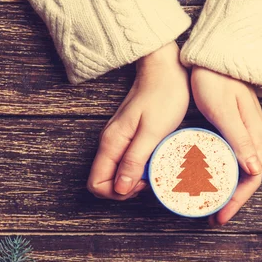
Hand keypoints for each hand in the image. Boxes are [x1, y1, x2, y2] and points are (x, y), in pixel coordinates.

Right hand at [87, 42, 189, 199]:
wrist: (164, 69)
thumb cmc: (162, 96)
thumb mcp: (152, 132)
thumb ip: (134, 160)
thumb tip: (120, 188)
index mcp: (111, 143)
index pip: (97, 184)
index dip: (118, 192)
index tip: (141, 183)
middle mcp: (109, 143)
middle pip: (104, 182)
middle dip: (125, 189)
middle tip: (150, 179)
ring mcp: (117, 139)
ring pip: (115, 173)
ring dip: (133, 179)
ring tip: (155, 169)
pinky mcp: (126, 136)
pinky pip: (125, 162)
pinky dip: (138, 168)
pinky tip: (155, 160)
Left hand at [190, 67, 261, 225]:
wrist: (212, 54)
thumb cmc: (215, 79)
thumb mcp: (224, 111)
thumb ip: (239, 139)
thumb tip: (254, 171)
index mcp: (255, 135)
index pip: (252, 177)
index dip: (237, 200)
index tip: (220, 216)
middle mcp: (253, 136)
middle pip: (246, 177)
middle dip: (231, 200)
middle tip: (211, 216)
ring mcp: (243, 131)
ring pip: (238, 168)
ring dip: (225, 188)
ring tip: (207, 202)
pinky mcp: (232, 126)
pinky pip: (229, 156)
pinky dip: (219, 172)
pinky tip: (206, 178)